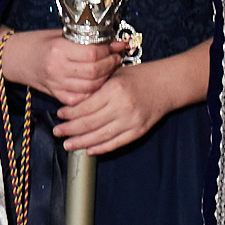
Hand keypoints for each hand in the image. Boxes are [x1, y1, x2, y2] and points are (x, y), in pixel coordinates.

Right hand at [0, 26, 124, 105]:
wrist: (15, 57)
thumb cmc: (38, 42)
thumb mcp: (60, 34)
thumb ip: (83, 39)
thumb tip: (111, 41)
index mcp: (58, 49)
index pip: (92, 53)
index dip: (108, 51)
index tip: (115, 47)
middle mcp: (57, 68)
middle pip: (94, 71)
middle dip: (110, 65)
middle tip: (116, 58)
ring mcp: (56, 84)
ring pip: (90, 87)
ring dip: (105, 79)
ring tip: (110, 70)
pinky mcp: (56, 95)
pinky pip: (80, 99)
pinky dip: (92, 92)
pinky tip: (97, 84)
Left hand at [57, 42, 209, 155]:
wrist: (166, 85)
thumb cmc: (140, 77)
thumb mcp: (115, 75)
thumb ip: (97, 88)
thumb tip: (74, 103)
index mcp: (114, 90)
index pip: (86, 106)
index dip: (70, 114)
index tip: (60, 115)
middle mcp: (122, 107)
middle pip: (89, 123)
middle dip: (70, 129)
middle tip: (57, 132)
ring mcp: (131, 121)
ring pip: (100, 136)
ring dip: (81, 142)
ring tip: (68, 144)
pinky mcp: (138, 131)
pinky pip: (115, 143)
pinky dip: (101, 148)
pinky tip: (89, 149)